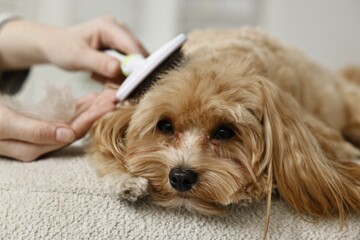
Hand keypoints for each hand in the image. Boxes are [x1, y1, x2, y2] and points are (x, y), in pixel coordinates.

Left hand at [0, 16, 147, 83]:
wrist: (56, 45)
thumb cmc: (63, 48)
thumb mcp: (78, 57)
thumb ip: (99, 63)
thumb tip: (119, 69)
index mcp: (109, 26)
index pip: (132, 46)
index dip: (139, 64)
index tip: (139, 83)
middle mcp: (119, 29)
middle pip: (137, 54)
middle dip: (132, 72)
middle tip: (120, 88)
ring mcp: (121, 39)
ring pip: (134, 62)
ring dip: (124, 75)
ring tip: (101, 78)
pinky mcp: (121, 48)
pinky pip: (128, 65)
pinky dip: (119, 75)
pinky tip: (103, 76)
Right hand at [0, 89, 116, 160]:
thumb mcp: (6, 123)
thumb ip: (35, 131)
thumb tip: (66, 134)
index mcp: (31, 145)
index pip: (68, 133)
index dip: (90, 119)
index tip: (108, 106)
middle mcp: (38, 144)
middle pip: (73, 128)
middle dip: (95, 113)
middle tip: (114, 96)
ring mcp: (38, 136)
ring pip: (70, 123)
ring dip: (89, 109)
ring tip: (107, 95)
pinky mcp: (37, 128)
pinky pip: (61, 119)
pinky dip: (76, 108)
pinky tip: (90, 99)